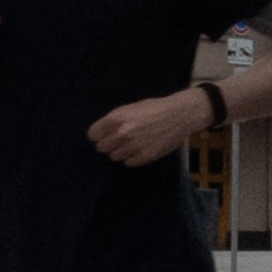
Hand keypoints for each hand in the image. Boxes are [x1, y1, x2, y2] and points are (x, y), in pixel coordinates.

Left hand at [89, 87, 204, 170]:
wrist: (179, 115)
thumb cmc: (155, 108)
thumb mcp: (130, 108)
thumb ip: (114, 121)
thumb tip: (101, 133)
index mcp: (116, 118)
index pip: (93, 135)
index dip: (98, 135)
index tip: (103, 135)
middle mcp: (122, 134)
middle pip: (101, 148)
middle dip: (108, 144)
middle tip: (119, 139)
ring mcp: (133, 147)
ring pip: (114, 157)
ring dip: (120, 151)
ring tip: (132, 143)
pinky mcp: (144, 157)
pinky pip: (128, 162)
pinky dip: (132, 157)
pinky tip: (141, 148)